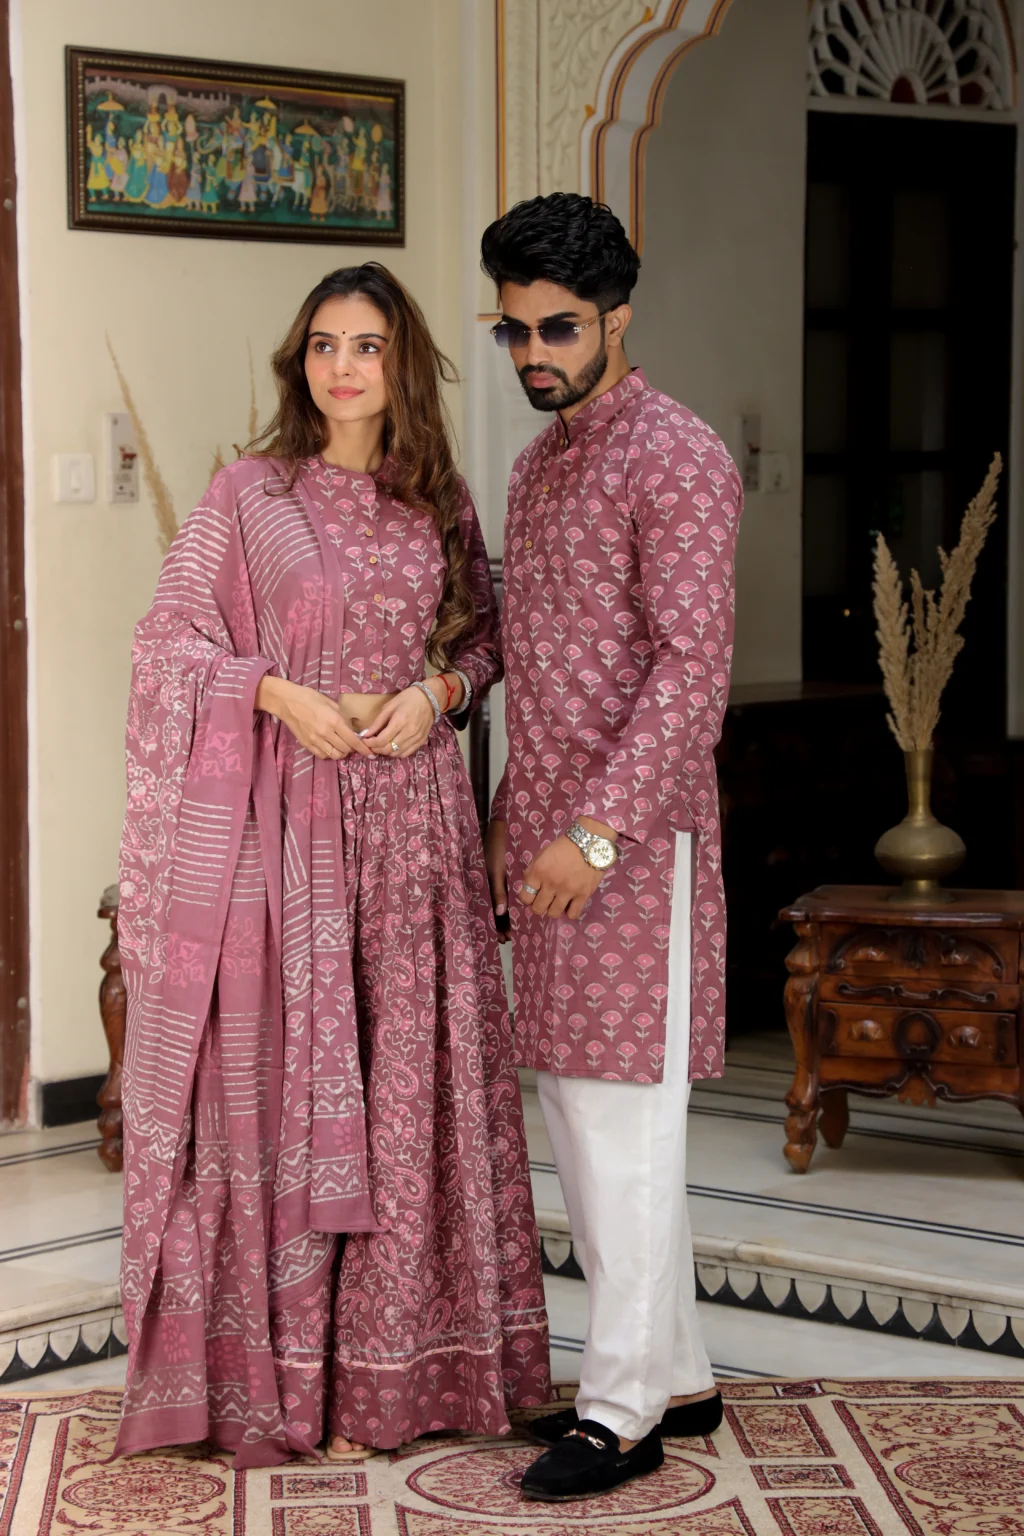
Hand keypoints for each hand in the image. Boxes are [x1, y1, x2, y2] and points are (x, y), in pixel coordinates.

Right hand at [256, 676, 370, 759]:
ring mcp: (315, 740)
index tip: (370, 754)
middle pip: (346, 750)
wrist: (287, 701)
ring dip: (341, 752)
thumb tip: (351, 728)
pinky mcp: (307, 744)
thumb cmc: (310, 698)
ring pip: (335, 755)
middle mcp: (326, 733)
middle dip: (352, 748)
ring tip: (341, 745)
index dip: (363, 749)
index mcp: (334, 721)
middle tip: (351, 742)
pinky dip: (330, 753)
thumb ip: (341, 717)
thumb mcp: (330, 703)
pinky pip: (323, 755)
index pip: (353, 740)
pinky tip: (330, 746)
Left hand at [360, 685, 435, 757]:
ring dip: (386, 752)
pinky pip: (406, 753)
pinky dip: (397, 753)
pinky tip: (392, 747)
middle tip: (371, 744)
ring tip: (380, 745)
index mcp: (399, 721)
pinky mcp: (421, 741)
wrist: (430, 698)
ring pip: (397, 753)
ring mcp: (416, 738)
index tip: (365, 740)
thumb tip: (366, 734)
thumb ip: (378, 722)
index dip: (370, 743)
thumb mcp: (389, 706)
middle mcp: (409, 732)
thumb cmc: (408, 699)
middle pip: (388, 749)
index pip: (381, 740)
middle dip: (376, 749)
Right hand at [484, 818, 509, 942]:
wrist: (493, 830)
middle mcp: (490, 887)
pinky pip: (505, 892)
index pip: (492, 911)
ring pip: (500, 903)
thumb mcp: (495, 870)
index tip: (504, 937)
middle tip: (509, 938)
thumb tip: (500, 911)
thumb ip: (497, 891)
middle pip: (496, 910)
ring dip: (505, 916)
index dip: (497, 924)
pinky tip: (519, 907)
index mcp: (487, 887)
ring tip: (512, 929)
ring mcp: (495, 881)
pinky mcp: (500, 875)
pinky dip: (510, 902)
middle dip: (501, 923)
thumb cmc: (493, 849)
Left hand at [519, 833, 608, 922]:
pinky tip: (570, 904)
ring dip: (553, 909)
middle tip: (544, 901)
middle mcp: (551, 884)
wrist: (589, 842)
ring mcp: (568, 891)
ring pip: (553, 914)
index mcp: (538, 872)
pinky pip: (572, 914)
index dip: (527, 898)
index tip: (532, 895)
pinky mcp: (583, 894)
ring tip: (557, 903)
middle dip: (538, 906)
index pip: (524, 897)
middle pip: (537, 909)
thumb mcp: (542, 854)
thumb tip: (528, 887)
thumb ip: (533, 870)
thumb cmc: (563, 847)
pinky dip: (570, 912)